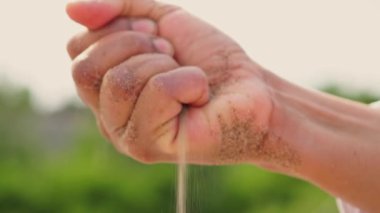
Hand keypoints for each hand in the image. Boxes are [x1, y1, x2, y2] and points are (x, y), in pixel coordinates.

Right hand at [66, 0, 296, 169]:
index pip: (76, 49)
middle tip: (171, 55)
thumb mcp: (162, 21)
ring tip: (188, 77)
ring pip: (120, 80)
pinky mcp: (150, 148)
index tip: (158, 38)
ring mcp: (125, 137)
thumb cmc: (208, 61)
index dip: (120, 29)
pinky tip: (199, 96)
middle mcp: (107, 117)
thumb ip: (117, 10)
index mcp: (105, 89)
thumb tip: (71, 10)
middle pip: (84, 68)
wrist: (251, 91)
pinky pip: (157, 92)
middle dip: (136, 45)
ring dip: (165, 65)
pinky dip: (189, 80)